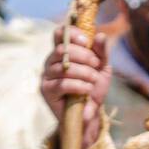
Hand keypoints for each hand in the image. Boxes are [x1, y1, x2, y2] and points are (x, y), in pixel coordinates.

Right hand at [40, 25, 110, 148]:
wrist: (89, 115)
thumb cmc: (93, 89)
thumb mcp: (101, 69)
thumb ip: (101, 52)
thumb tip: (101, 35)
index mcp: (62, 52)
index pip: (59, 34)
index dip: (71, 33)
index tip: (87, 42)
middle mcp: (51, 61)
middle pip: (62, 49)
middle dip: (83, 55)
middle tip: (96, 64)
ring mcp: (47, 75)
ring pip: (63, 67)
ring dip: (83, 72)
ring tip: (94, 80)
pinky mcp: (47, 90)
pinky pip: (62, 84)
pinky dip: (79, 85)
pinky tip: (88, 89)